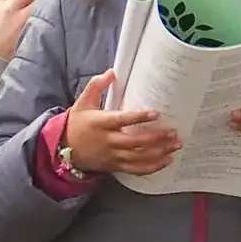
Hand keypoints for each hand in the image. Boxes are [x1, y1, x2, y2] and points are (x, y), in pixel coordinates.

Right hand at [61, 71, 181, 176]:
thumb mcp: (83, 102)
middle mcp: (108, 141)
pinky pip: (136, 169)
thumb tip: (112, 72)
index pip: (122, 120)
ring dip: (160, 152)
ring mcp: (113, 155)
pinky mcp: (116, 166)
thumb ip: (96, 86)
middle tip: (173, 132)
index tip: (155, 113)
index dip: (138, 117)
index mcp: (101, 123)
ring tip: (176, 145)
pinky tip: (167, 160)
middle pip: (135, 142)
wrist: (64, 150)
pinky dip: (153, 167)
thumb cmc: (77, 123)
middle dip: (156, 138)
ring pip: (139, 157)